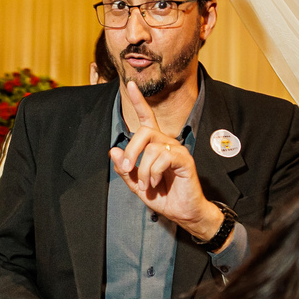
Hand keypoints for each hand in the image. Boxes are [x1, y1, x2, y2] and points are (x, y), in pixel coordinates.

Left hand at [109, 81, 224, 242]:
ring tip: (148, 183)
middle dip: (130, 151)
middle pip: (144, 131)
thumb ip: (125, 170)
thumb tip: (112, 150)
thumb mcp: (138, 185)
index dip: (139, 101)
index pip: (148, 118)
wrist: (183, 213)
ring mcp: (177, 150)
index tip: (130, 85)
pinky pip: (164, 157)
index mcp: (156, 146)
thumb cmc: (164, 197)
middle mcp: (167, 143)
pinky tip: (157, 182)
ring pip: (152, 147)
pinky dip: (154, 171)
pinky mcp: (185, 160)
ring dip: (144, 169)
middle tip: (127, 169)